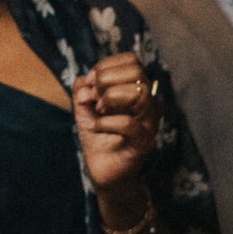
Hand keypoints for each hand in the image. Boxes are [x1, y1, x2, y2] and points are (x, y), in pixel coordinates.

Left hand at [72, 52, 158, 193]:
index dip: (106, 66)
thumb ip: (83, 89)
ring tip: (99, 110)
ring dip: (110, 97)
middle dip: (106, 79)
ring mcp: (149, 122)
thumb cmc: (98, 139)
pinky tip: (98, 127)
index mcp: (137, 90)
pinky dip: (106, 122)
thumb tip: (84, 79)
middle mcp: (148, 103)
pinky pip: (128, 123)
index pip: (131, 60)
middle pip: (136, 71)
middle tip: (94, 97)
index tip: (90, 83)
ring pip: (138, 93)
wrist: (103, 172)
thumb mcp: (84, 109)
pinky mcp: (143, 142)